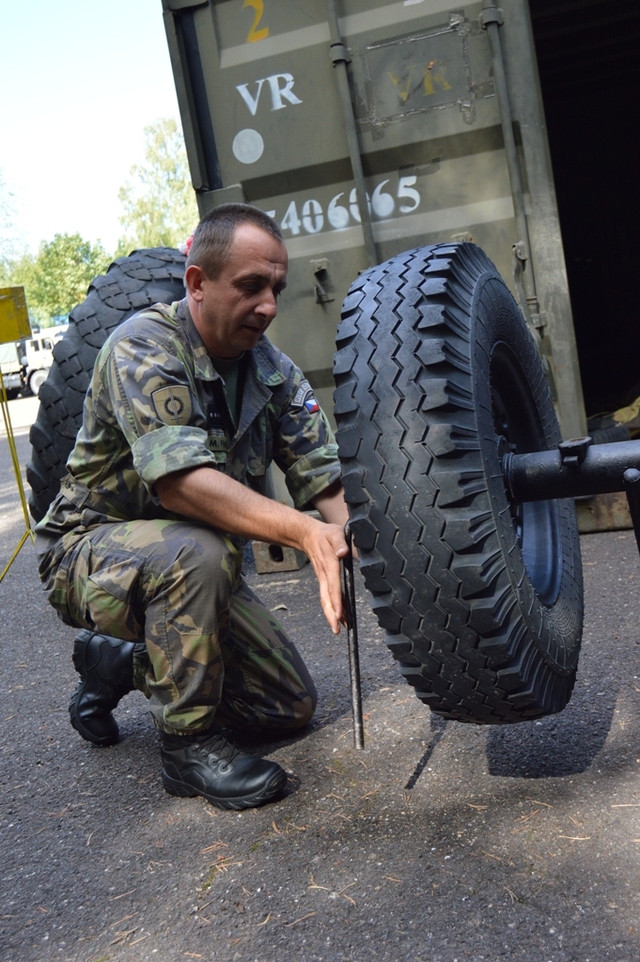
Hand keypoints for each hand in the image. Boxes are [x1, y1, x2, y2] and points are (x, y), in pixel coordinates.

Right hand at [300, 519, 349, 634]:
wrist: (308, 535)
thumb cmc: (325, 534)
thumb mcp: (335, 533)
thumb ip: (340, 543)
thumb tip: (343, 553)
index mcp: (329, 565)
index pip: (333, 585)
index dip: (336, 600)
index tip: (338, 614)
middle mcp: (324, 575)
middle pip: (326, 598)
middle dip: (331, 615)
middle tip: (336, 630)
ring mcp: (322, 579)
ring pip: (325, 599)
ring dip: (331, 614)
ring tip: (338, 629)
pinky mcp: (323, 580)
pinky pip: (327, 596)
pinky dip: (332, 607)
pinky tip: (339, 616)